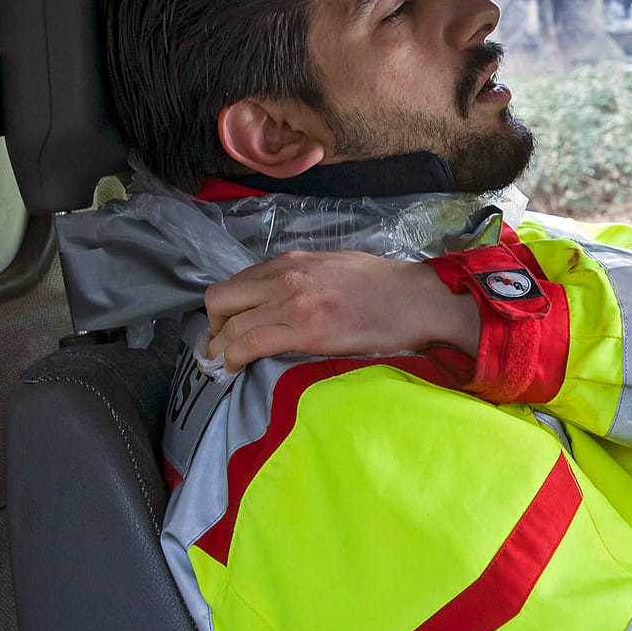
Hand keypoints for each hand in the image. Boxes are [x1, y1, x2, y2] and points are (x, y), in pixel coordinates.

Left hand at [203, 250, 479, 370]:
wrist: (418, 299)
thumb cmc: (386, 286)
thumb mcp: (336, 267)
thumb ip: (303, 276)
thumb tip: (283, 297)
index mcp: (294, 261)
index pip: (237, 282)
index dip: (224, 309)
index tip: (226, 328)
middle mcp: (286, 276)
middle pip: (220, 299)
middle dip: (214, 327)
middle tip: (223, 347)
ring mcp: (293, 302)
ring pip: (229, 325)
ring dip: (219, 349)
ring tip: (224, 365)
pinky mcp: (305, 330)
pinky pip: (249, 344)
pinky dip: (233, 359)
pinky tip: (235, 369)